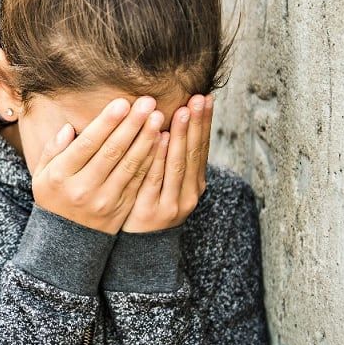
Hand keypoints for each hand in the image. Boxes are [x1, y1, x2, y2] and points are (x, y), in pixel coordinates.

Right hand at [32, 97, 163, 234]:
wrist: (66, 240)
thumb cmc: (54, 196)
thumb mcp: (42, 173)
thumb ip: (53, 149)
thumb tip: (69, 128)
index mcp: (61, 176)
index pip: (87, 144)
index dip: (107, 123)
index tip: (123, 102)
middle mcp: (84, 188)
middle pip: (112, 152)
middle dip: (132, 125)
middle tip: (147, 103)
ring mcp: (105, 200)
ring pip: (130, 165)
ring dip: (146, 139)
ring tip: (158, 117)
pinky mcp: (122, 208)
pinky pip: (139, 180)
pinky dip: (152, 160)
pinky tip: (161, 142)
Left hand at [121, 94, 212, 232]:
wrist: (138, 247)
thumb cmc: (149, 205)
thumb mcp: (166, 183)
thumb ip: (170, 157)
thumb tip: (173, 119)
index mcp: (194, 183)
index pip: (201, 148)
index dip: (204, 123)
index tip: (205, 97)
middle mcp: (189, 193)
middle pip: (193, 153)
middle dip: (196, 124)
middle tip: (197, 99)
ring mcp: (172, 203)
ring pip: (177, 164)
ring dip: (181, 137)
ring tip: (183, 112)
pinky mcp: (152, 211)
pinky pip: (155, 178)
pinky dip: (160, 158)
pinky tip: (161, 139)